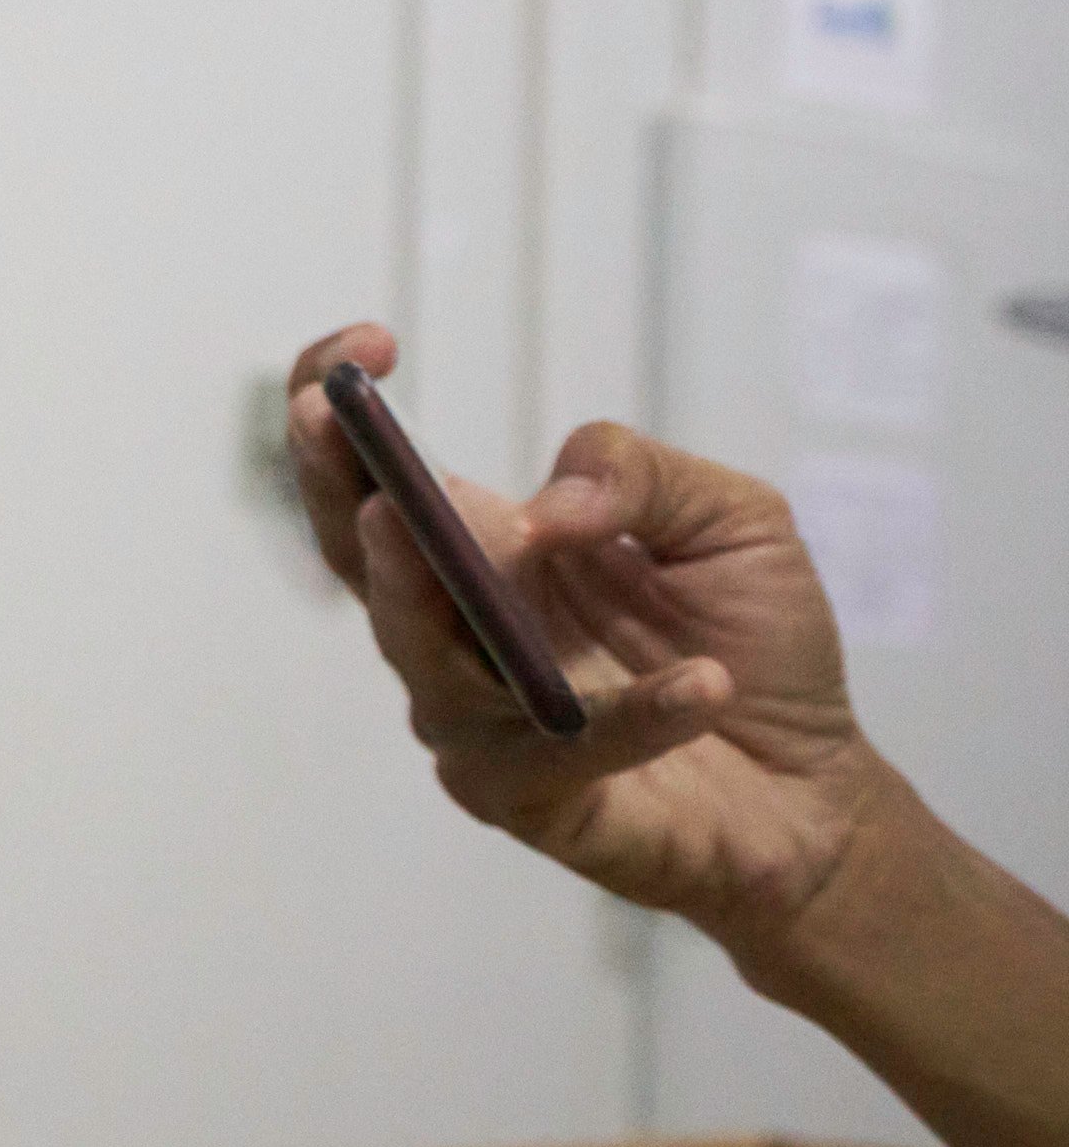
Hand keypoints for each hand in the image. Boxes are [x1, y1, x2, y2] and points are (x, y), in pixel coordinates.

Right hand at [283, 324, 893, 970]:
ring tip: (471, 536)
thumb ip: (638, 475)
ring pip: (420, 654)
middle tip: (333, 419)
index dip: (339, 408)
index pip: (367, 476)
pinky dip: (629, 715)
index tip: (369, 346)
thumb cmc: (755, 644)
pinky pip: (560, 749)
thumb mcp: (730, 519)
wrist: (814, 790)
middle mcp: (450, 632)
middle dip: (333, 478)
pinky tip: (704, 685)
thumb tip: (545, 508)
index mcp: (479, 550)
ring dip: (428, 590)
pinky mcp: (527, 800)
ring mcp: (474, 720)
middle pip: (353, 554)